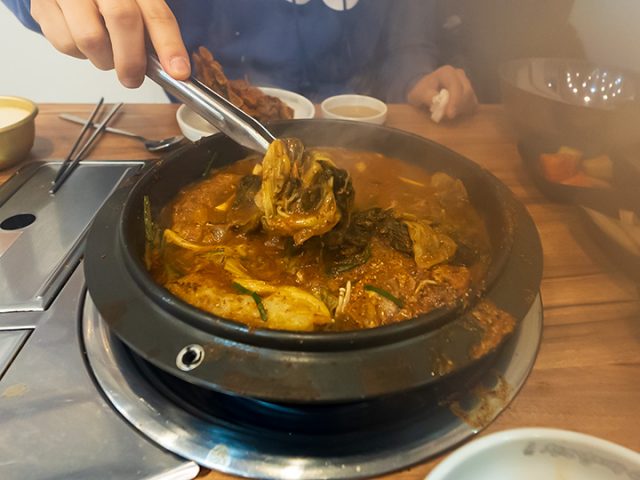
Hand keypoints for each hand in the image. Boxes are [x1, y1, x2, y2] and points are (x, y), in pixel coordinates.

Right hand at [30, 0, 189, 87]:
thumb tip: (171, 68)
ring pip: (90, 39)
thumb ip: (152, 30)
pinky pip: (65, 43)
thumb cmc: (110, 0)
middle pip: (122, 20)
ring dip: (103, 59)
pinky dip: (78, 53)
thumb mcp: (137, 5)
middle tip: (133, 78)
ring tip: (106, 51)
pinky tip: (83, 40)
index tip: (179, 72)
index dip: (169, 46)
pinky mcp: (43, 4)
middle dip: (132, 60)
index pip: (156, 13)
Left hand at [407, 66, 477, 119]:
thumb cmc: (421, 91)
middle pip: (467, 92)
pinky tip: (456, 112)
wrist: (424, 89)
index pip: (456, 86)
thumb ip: (429, 97)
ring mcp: (466, 82)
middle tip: (448, 116)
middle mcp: (459, 74)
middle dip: (459, 106)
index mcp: (447, 72)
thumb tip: (440, 103)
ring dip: (462, 109)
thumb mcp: (419, 94)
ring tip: (449, 114)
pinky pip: (472, 102)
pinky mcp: (469, 91)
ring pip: (471, 98)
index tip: (450, 115)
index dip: (455, 101)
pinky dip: (465, 110)